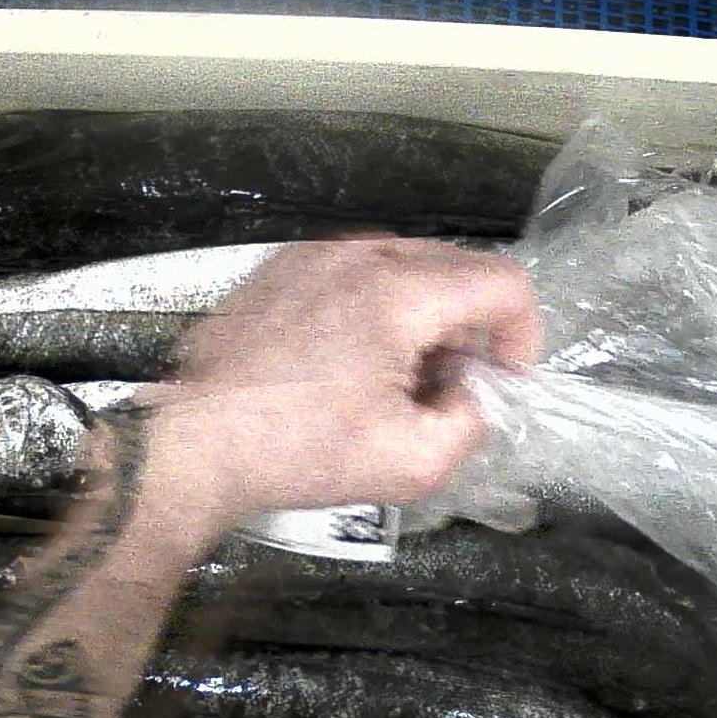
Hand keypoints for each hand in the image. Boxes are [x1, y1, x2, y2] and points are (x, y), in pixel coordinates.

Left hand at [148, 239, 541, 522]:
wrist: (194, 444)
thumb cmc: (298, 454)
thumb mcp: (410, 464)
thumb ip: (470, 423)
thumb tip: (470, 392)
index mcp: (396, 292)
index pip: (501, 282)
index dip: (522, 334)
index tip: (502, 381)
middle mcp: (357, 254)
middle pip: (455, 267)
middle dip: (472, 326)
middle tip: (450, 386)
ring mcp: (312, 254)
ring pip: (405, 264)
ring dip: (424, 315)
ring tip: (399, 378)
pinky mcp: (278, 267)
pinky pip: (355, 270)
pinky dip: (375, 306)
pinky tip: (349, 361)